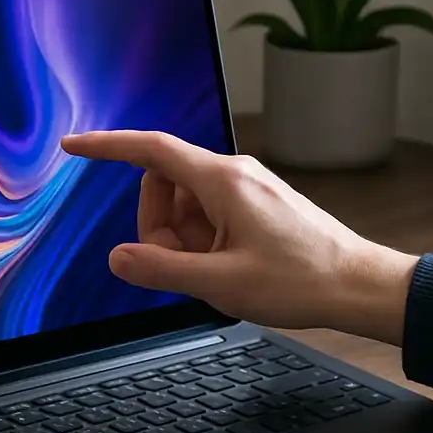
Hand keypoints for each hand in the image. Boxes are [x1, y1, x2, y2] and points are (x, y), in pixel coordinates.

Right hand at [60, 130, 418, 344]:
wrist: (359, 286)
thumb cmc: (301, 281)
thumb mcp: (221, 284)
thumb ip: (161, 270)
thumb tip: (118, 258)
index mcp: (222, 181)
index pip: (150, 150)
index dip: (107, 147)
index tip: (74, 147)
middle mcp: (234, 175)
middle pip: (164, 186)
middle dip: (158, 227)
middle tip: (188, 268)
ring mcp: (247, 189)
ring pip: (186, 206)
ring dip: (183, 241)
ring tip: (218, 273)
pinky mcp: (257, 205)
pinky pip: (210, 216)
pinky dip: (204, 243)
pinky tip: (230, 269)